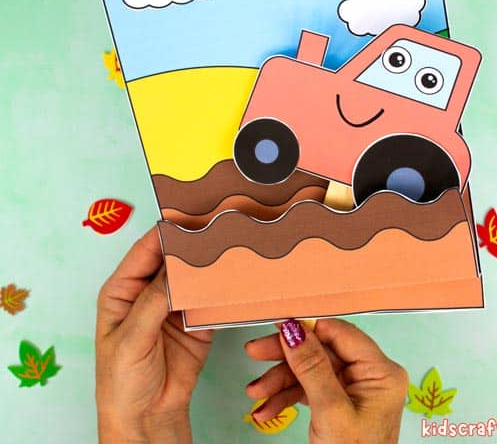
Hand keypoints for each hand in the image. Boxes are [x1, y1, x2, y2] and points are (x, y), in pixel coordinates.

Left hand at [95, 227, 212, 442]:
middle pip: (172, 258)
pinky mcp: (197, 320)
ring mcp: (175, 304)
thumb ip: (154, 300)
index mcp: (123, 289)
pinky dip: (221, 286)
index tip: (189, 217)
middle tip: (217, 226)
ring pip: (194, 274)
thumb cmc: (122, 381)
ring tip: (230, 245)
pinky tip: (234, 275)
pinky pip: (210, 296)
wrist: (148, 419)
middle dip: (192, 244)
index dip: (166, 232)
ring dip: (209, 263)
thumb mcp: (131, 338)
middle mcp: (149, 291)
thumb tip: (176, 264)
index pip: (145, 250)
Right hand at [245, 318, 407, 442]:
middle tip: (255, 351)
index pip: (340, 333)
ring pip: (310, 370)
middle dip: (286, 356)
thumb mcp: (330, 410)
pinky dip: (286, 396)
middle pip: (321, 350)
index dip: (308, 327)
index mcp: (380, 372)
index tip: (278, 323)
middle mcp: (369, 375)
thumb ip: (311, 367)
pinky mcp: (338, 402)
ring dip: (280, 380)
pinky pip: (309, 389)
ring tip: (255, 392)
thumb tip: (294, 330)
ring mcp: (353, 389)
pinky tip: (266, 407)